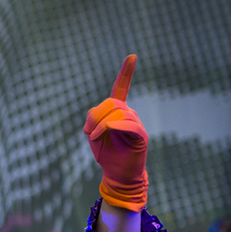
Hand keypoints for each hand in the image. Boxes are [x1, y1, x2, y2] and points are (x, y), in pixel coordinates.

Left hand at [84, 55, 148, 211]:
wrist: (117, 175)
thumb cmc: (106, 154)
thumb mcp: (93, 134)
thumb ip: (93, 119)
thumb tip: (99, 117)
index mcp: (117, 112)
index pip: (121, 88)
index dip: (126, 73)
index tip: (132, 56)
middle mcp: (129, 114)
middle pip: (111, 103)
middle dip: (95, 116)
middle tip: (89, 133)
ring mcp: (136, 124)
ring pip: (117, 113)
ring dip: (100, 125)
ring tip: (95, 138)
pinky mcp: (140, 136)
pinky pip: (127, 124)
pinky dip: (113, 126)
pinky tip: (106, 132)